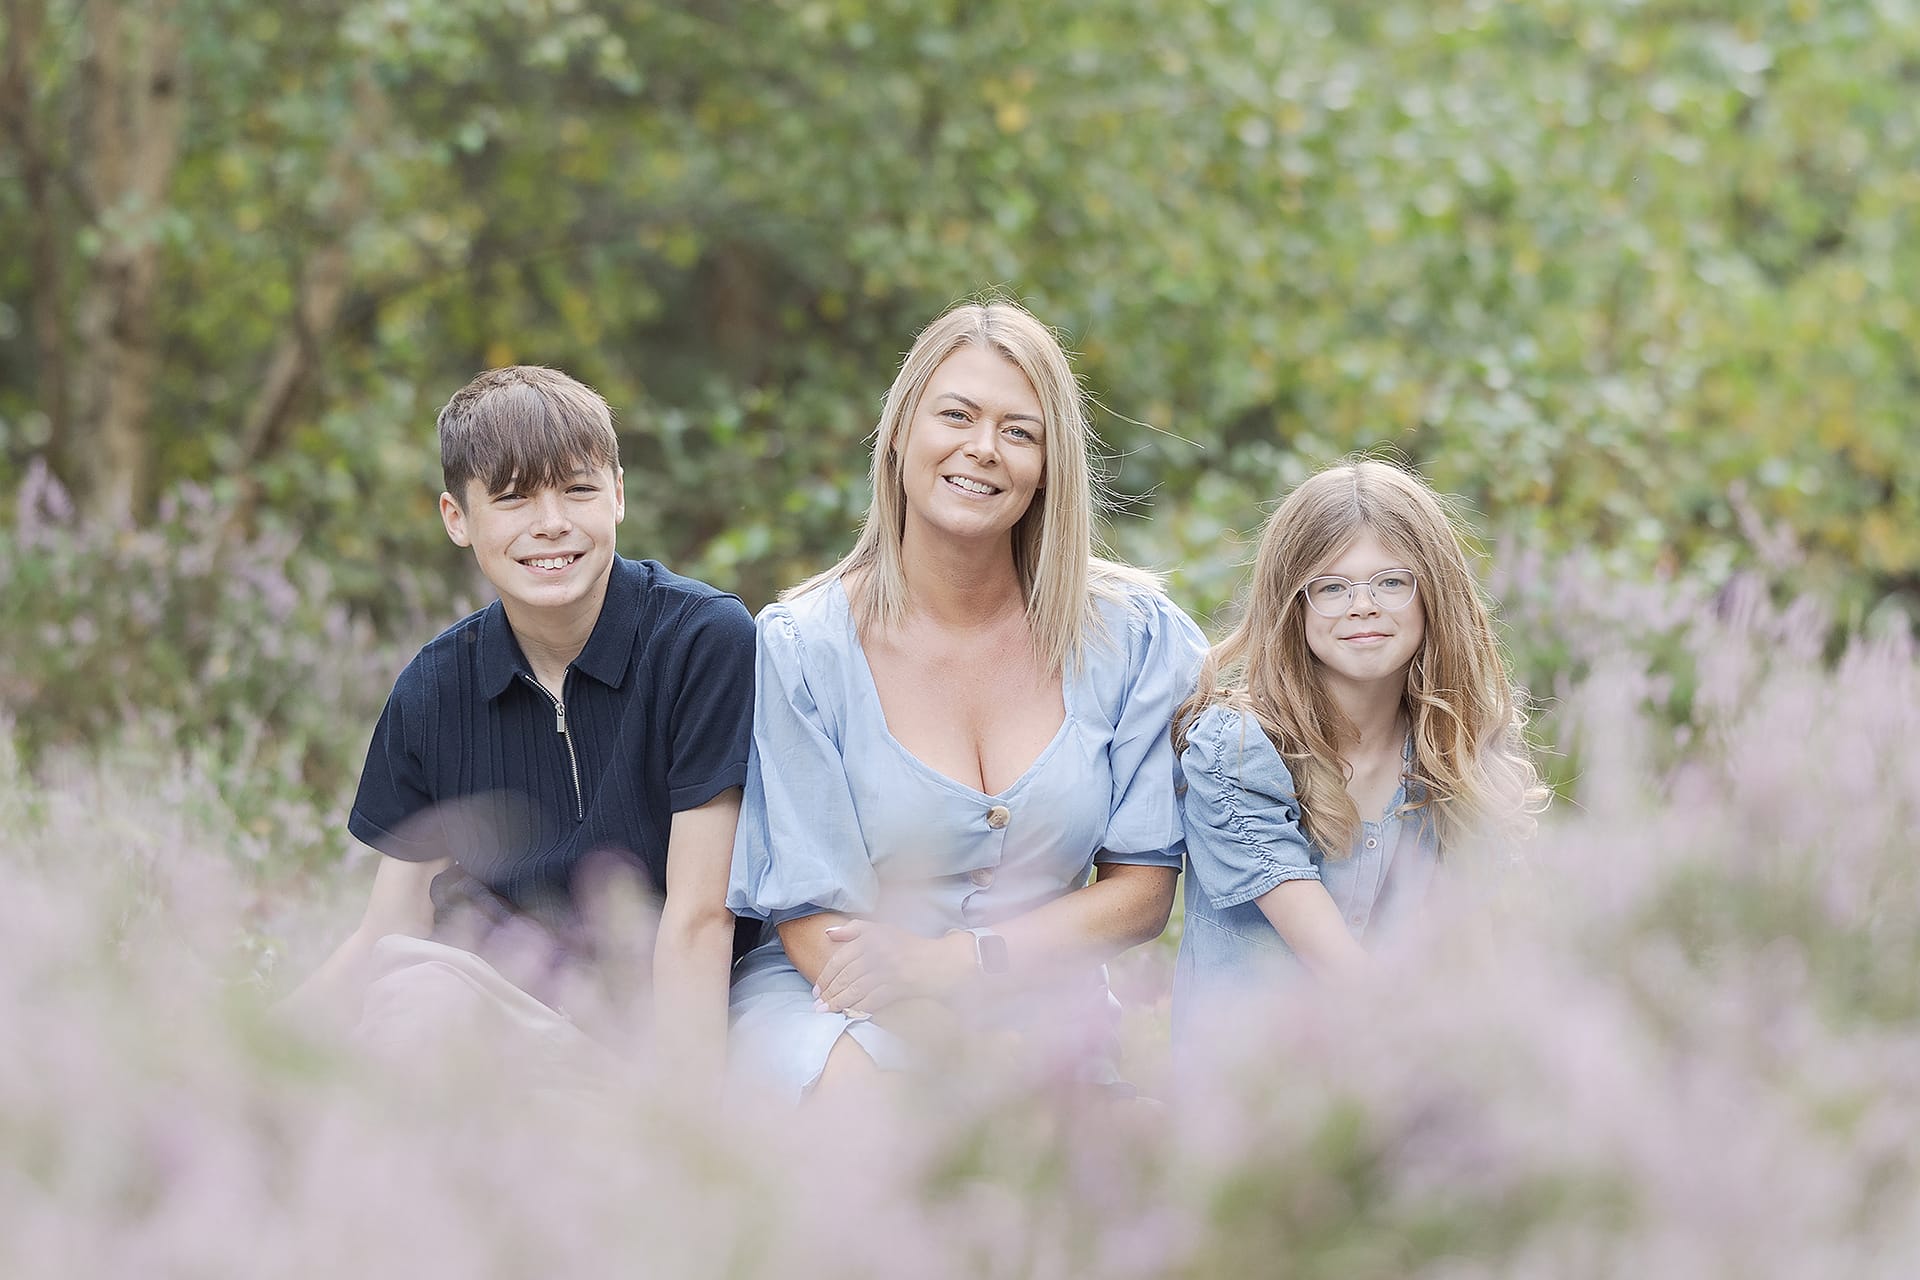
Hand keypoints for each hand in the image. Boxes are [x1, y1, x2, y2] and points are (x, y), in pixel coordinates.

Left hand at [812, 920, 970, 1015]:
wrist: (940, 961)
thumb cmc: (909, 946)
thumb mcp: (882, 930)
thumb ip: (854, 929)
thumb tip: (827, 933)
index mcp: (871, 937)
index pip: (840, 959)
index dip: (826, 975)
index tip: (817, 988)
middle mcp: (878, 952)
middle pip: (845, 976)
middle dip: (829, 992)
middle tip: (818, 1005)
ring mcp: (888, 969)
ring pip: (855, 989)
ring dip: (838, 1003)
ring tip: (826, 1012)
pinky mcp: (898, 985)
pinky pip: (872, 999)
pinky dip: (858, 1008)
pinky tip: (848, 1014)